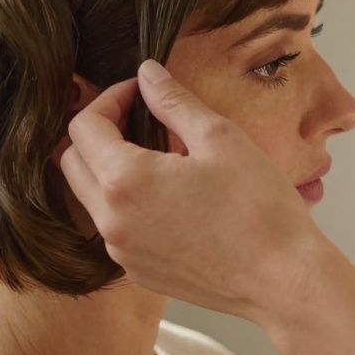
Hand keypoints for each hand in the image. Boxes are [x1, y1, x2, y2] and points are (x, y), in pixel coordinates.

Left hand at [59, 60, 331, 331]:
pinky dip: (126, 202)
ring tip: (158, 155)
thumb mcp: (218, 137)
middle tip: (138, 117)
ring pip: (89, 197)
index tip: (138, 93)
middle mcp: (110, 221)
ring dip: (108, 168)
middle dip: (97, 132)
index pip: (83, 126)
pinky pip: (113, 228)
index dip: (108, 99)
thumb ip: (173, 101)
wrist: (283, 280)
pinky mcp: (137, 272)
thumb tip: (147, 74)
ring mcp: (121, 251)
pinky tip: (168, 194)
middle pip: (72, 162)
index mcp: (124, 181)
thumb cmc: (259, 209)